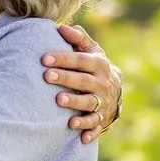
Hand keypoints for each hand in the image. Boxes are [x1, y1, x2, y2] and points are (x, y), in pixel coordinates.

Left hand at [42, 24, 121, 143]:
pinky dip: (88, 130)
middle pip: (83, 81)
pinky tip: (78, 132)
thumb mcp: (91, 50)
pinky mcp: (102, 119)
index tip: (44, 58)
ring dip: (75, 103)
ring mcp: (103, 102)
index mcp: (99, 64)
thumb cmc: (93, 66)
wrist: (115, 90)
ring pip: (89, 103)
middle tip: (46, 76)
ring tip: (59, 101)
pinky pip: (95, 125)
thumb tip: (60, 28)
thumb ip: (78, 38)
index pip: (80, 60)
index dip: (63, 58)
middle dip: (65, 78)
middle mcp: (102, 84)